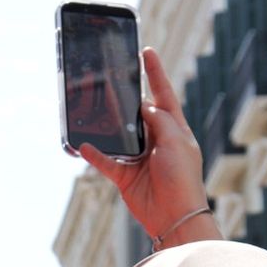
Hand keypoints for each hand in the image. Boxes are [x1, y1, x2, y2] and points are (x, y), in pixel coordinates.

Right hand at [79, 47, 220, 249]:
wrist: (174, 215)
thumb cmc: (182, 177)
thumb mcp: (175, 141)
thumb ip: (159, 120)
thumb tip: (143, 105)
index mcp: (174, 128)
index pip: (164, 94)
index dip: (155, 73)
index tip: (146, 52)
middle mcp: (156, 140)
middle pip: (136, 112)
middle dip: (123, 96)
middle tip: (109, 77)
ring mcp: (139, 157)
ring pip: (118, 134)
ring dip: (106, 123)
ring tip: (92, 107)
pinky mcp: (124, 175)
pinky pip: (105, 161)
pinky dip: (94, 154)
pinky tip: (83, 146)